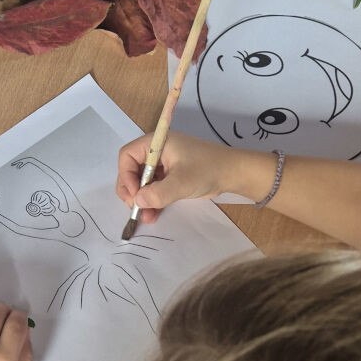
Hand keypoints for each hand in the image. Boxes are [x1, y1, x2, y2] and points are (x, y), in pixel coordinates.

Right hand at [116, 131, 234, 222]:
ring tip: (146, 217)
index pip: (127, 156)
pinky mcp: (170, 175)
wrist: (234, 173)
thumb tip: (137, 202)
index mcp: (156, 143)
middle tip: (136, 208)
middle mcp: (156, 151)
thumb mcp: (181, 183)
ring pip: (142, 181)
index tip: (136, 195)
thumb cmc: (207, 170)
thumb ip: (157, 193)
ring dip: (141, 199)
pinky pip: (154, 187)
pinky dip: (152, 200)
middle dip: (132, 190)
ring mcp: (163, 163)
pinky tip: (153, 215)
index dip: (126, 176)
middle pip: (132, 169)